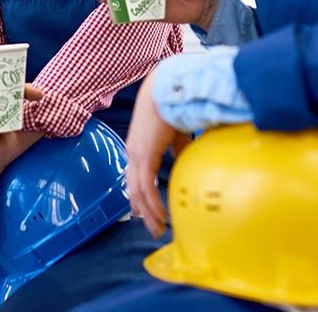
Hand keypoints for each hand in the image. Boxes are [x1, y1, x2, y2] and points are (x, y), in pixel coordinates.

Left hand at [125, 70, 187, 238]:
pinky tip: (160, 217)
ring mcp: (136, 155)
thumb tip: (184, 161)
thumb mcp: (175, 134)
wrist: (167, 89)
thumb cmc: (172, 105)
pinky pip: (147, 188)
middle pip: (133, 188)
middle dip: (142, 210)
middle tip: (151, 227)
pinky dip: (153, 205)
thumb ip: (176, 150)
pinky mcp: (144, 157)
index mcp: (139, 146)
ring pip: (138, 192)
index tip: (145, 210)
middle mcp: (133, 153)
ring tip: (158, 229)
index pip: (136, 176)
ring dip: (148, 213)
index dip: (140, 194)